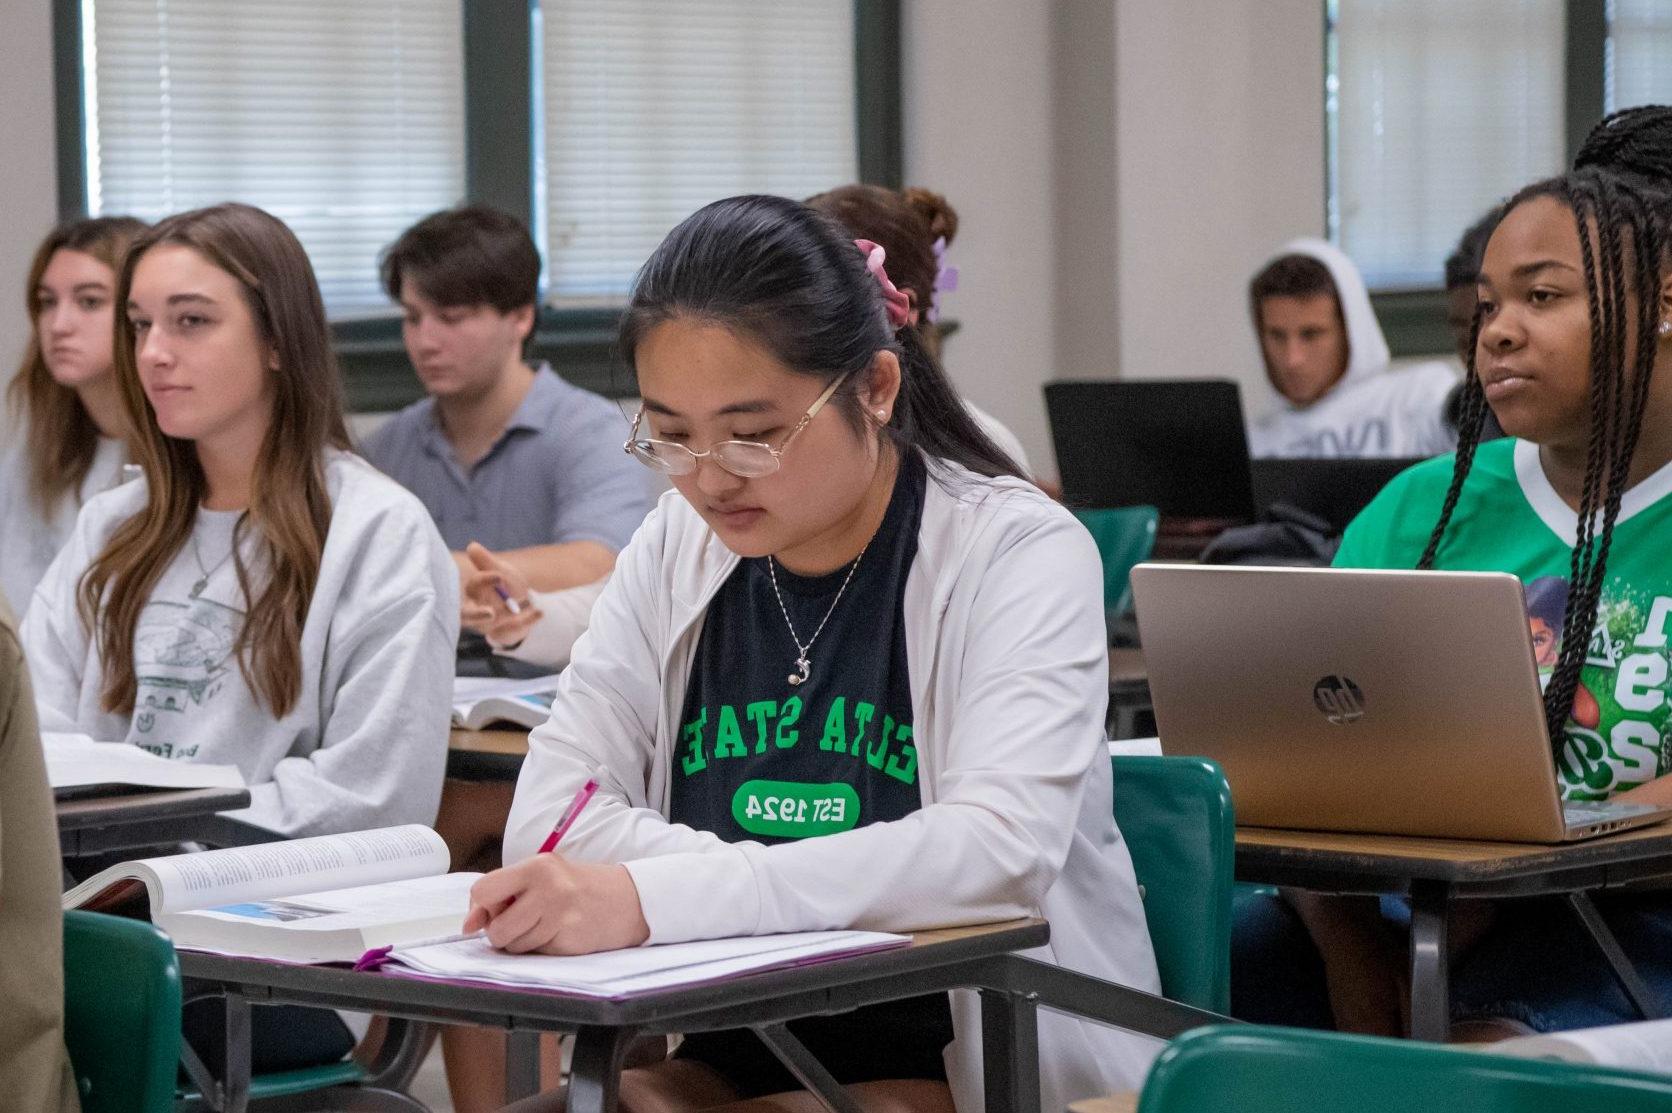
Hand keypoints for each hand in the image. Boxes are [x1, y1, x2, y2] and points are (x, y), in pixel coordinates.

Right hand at [459, 542, 540, 644]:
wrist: (520, 603)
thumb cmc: (503, 585)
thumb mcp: (498, 571)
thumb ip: (485, 562)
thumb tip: (472, 546)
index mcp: (472, 594)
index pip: (471, 588)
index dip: (483, 581)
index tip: (499, 575)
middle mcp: (475, 612)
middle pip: (468, 616)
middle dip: (477, 615)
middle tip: (490, 613)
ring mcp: (489, 625)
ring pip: (493, 624)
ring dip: (508, 616)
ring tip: (525, 604)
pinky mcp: (504, 633)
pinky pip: (513, 630)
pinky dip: (528, 621)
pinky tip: (540, 612)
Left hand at [463, 854, 650, 954]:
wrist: (627, 900)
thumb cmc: (576, 887)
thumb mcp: (541, 877)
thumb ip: (503, 893)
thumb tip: (468, 925)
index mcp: (536, 866)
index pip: (483, 890)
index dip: (480, 908)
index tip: (490, 914)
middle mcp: (548, 888)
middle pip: (496, 928)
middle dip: (501, 932)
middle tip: (522, 921)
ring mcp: (560, 916)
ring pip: (514, 946)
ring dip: (522, 942)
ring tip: (545, 925)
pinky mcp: (569, 939)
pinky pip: (536, 954)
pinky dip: (542, 948)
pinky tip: (559, 933)